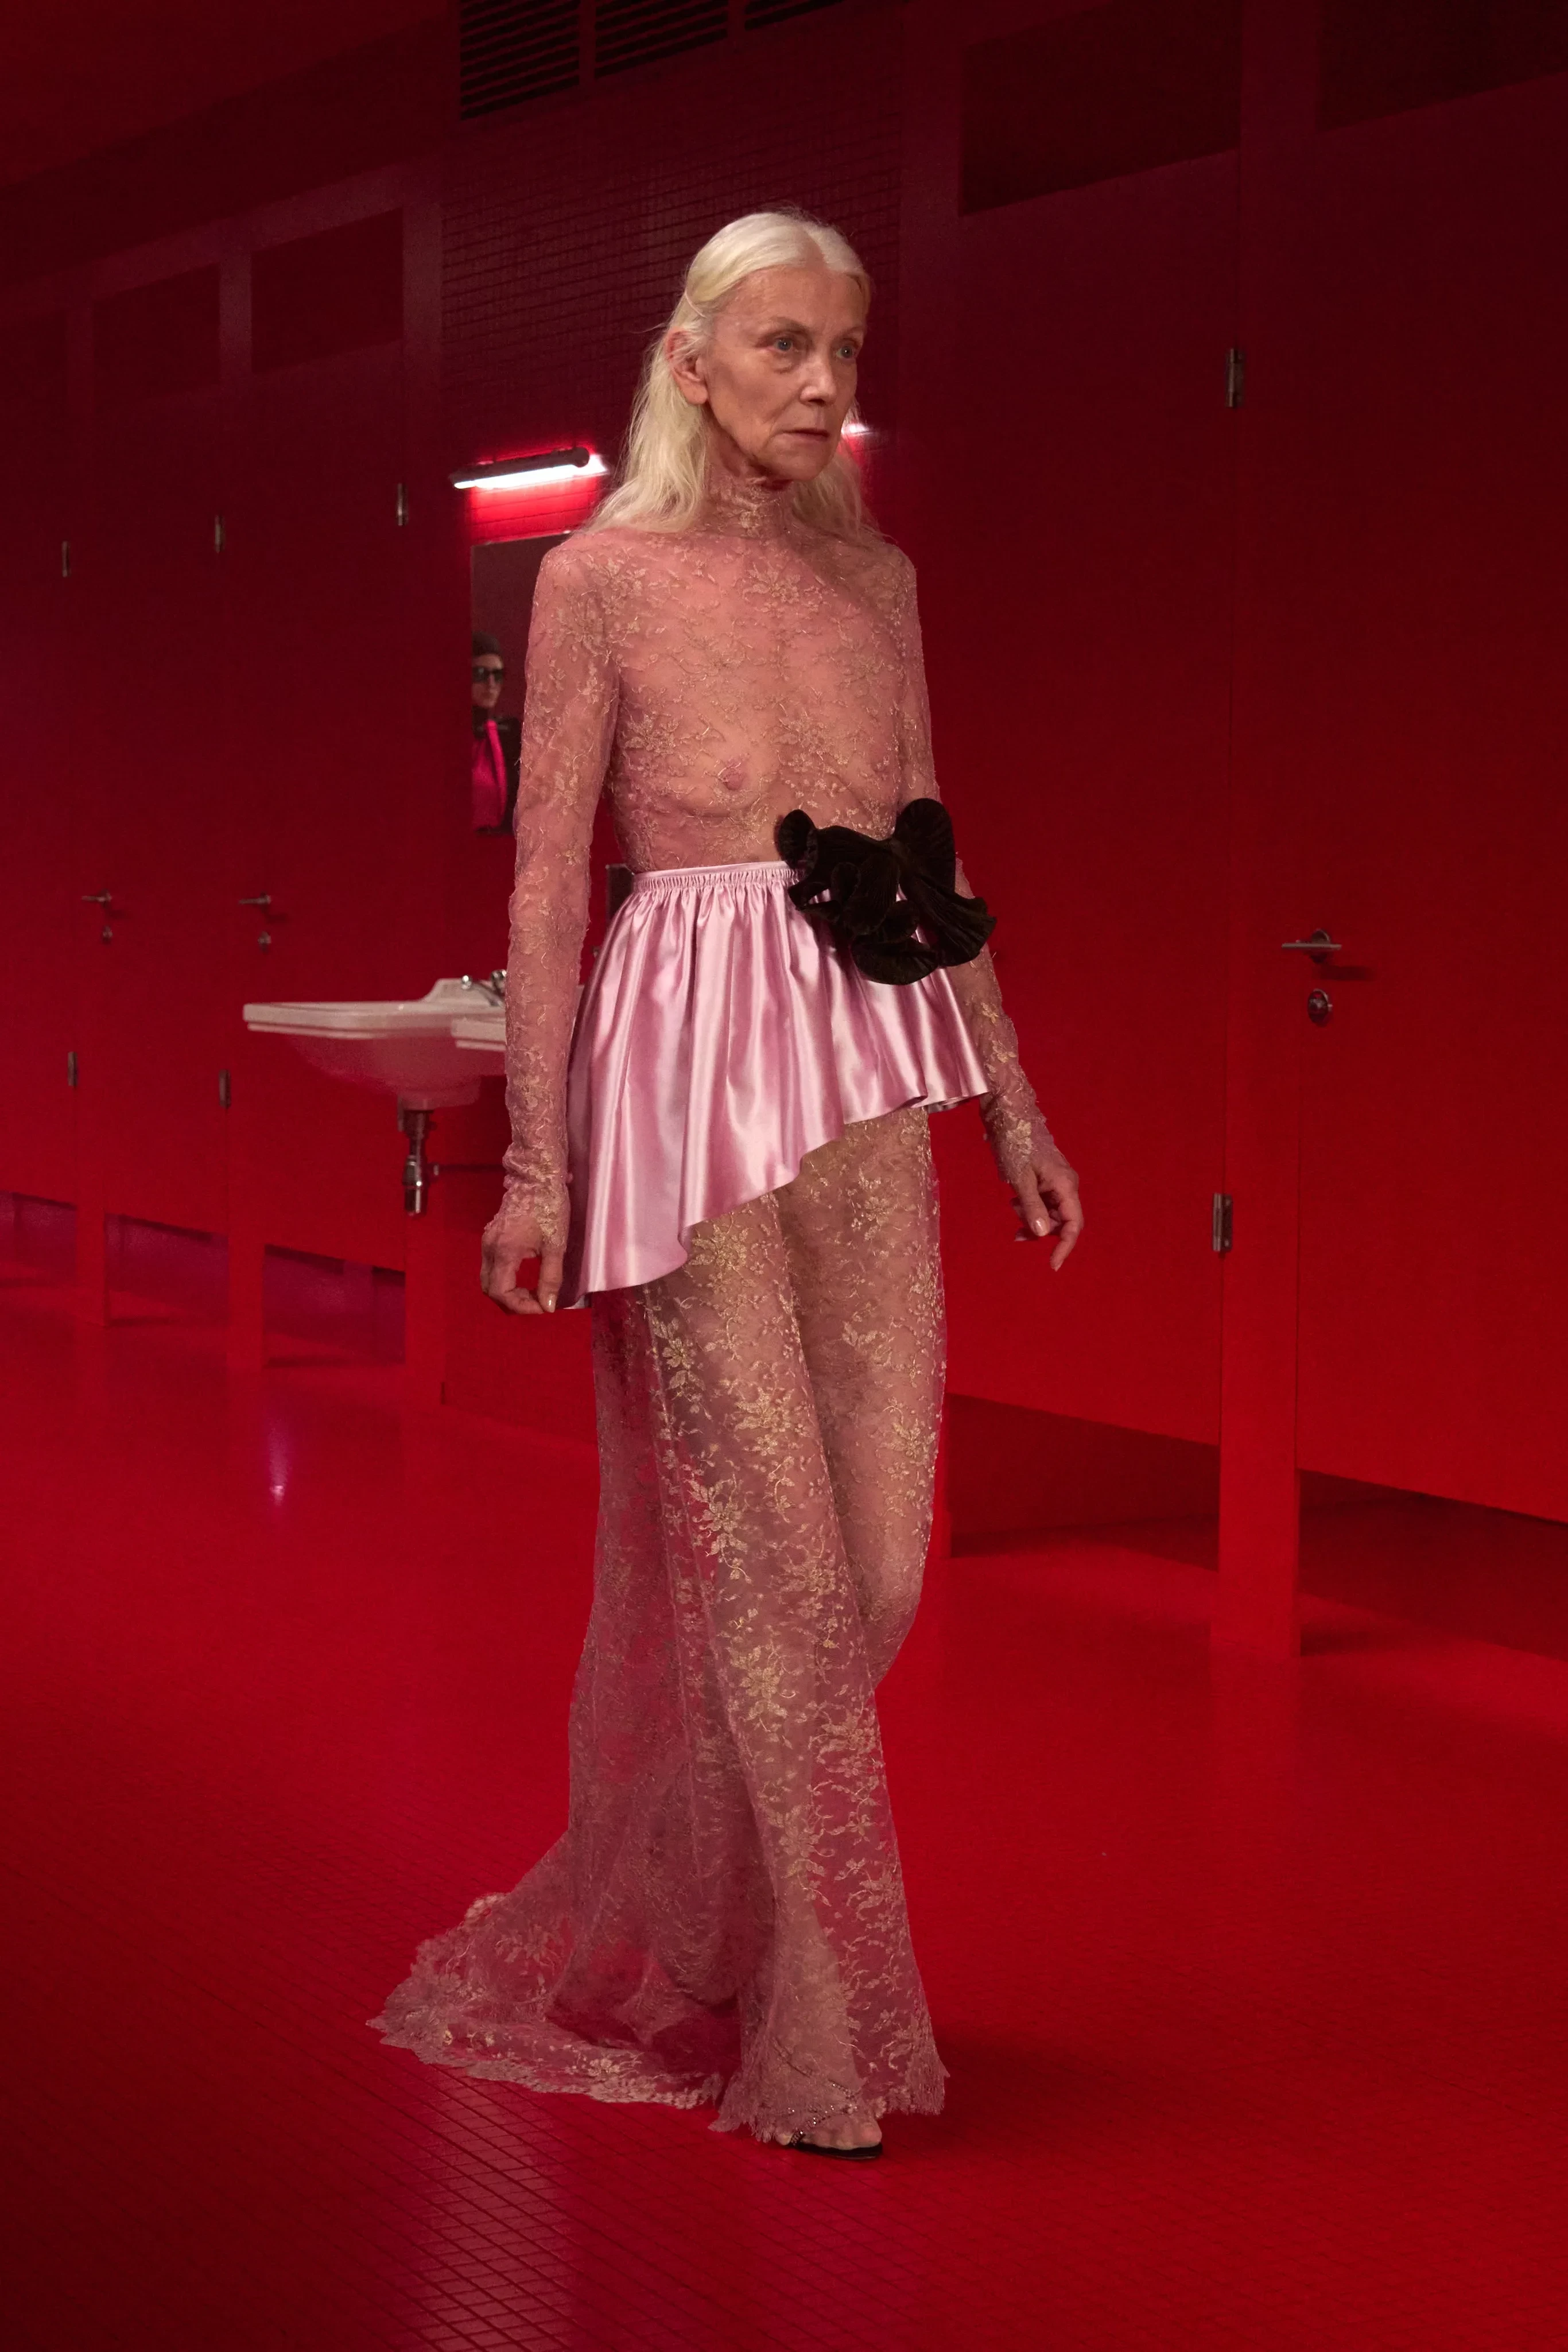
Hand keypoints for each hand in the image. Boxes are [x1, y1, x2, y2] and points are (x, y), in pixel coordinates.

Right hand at [481, 1197, 565, 1314]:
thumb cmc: (549, 1207)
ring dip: (509, 1292)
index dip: (521, 1307)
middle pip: (490, 1290)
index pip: (501, 1293)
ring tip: (533, 1292)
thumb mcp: (555, 1245)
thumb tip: (548, 1306)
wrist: (537, 1178)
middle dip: (513, 1302)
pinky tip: (524, 1278)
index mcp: (504, 1251)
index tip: (542, 1308)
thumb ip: (551, 1278)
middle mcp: (489, 1248)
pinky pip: (491, 1267)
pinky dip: (505, 1280)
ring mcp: (487, 1241)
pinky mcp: (490, 1237)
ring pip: (489, 1279)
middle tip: (537, 1303)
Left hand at [1012, 1152, 1082, 1271]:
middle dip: (1041, 1230)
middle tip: (1017, 1234)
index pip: (1073, 1225)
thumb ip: (1032, 1207)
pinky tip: (1015, 1201)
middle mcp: (1067, 1186)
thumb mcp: (1021, 1179)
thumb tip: (1041, 1234)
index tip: (1052, 1265)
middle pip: (1061, 1222)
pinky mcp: (1049, 1180)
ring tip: (1013, 1206)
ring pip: (1051, 1213)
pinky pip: (1044, 1203)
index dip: (1065, 1247)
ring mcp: (1059, 1183)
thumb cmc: (1016, 1145)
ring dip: (1033, 1218)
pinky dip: (1030, 1208)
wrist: (1012, 1117)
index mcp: (1066, 1186)